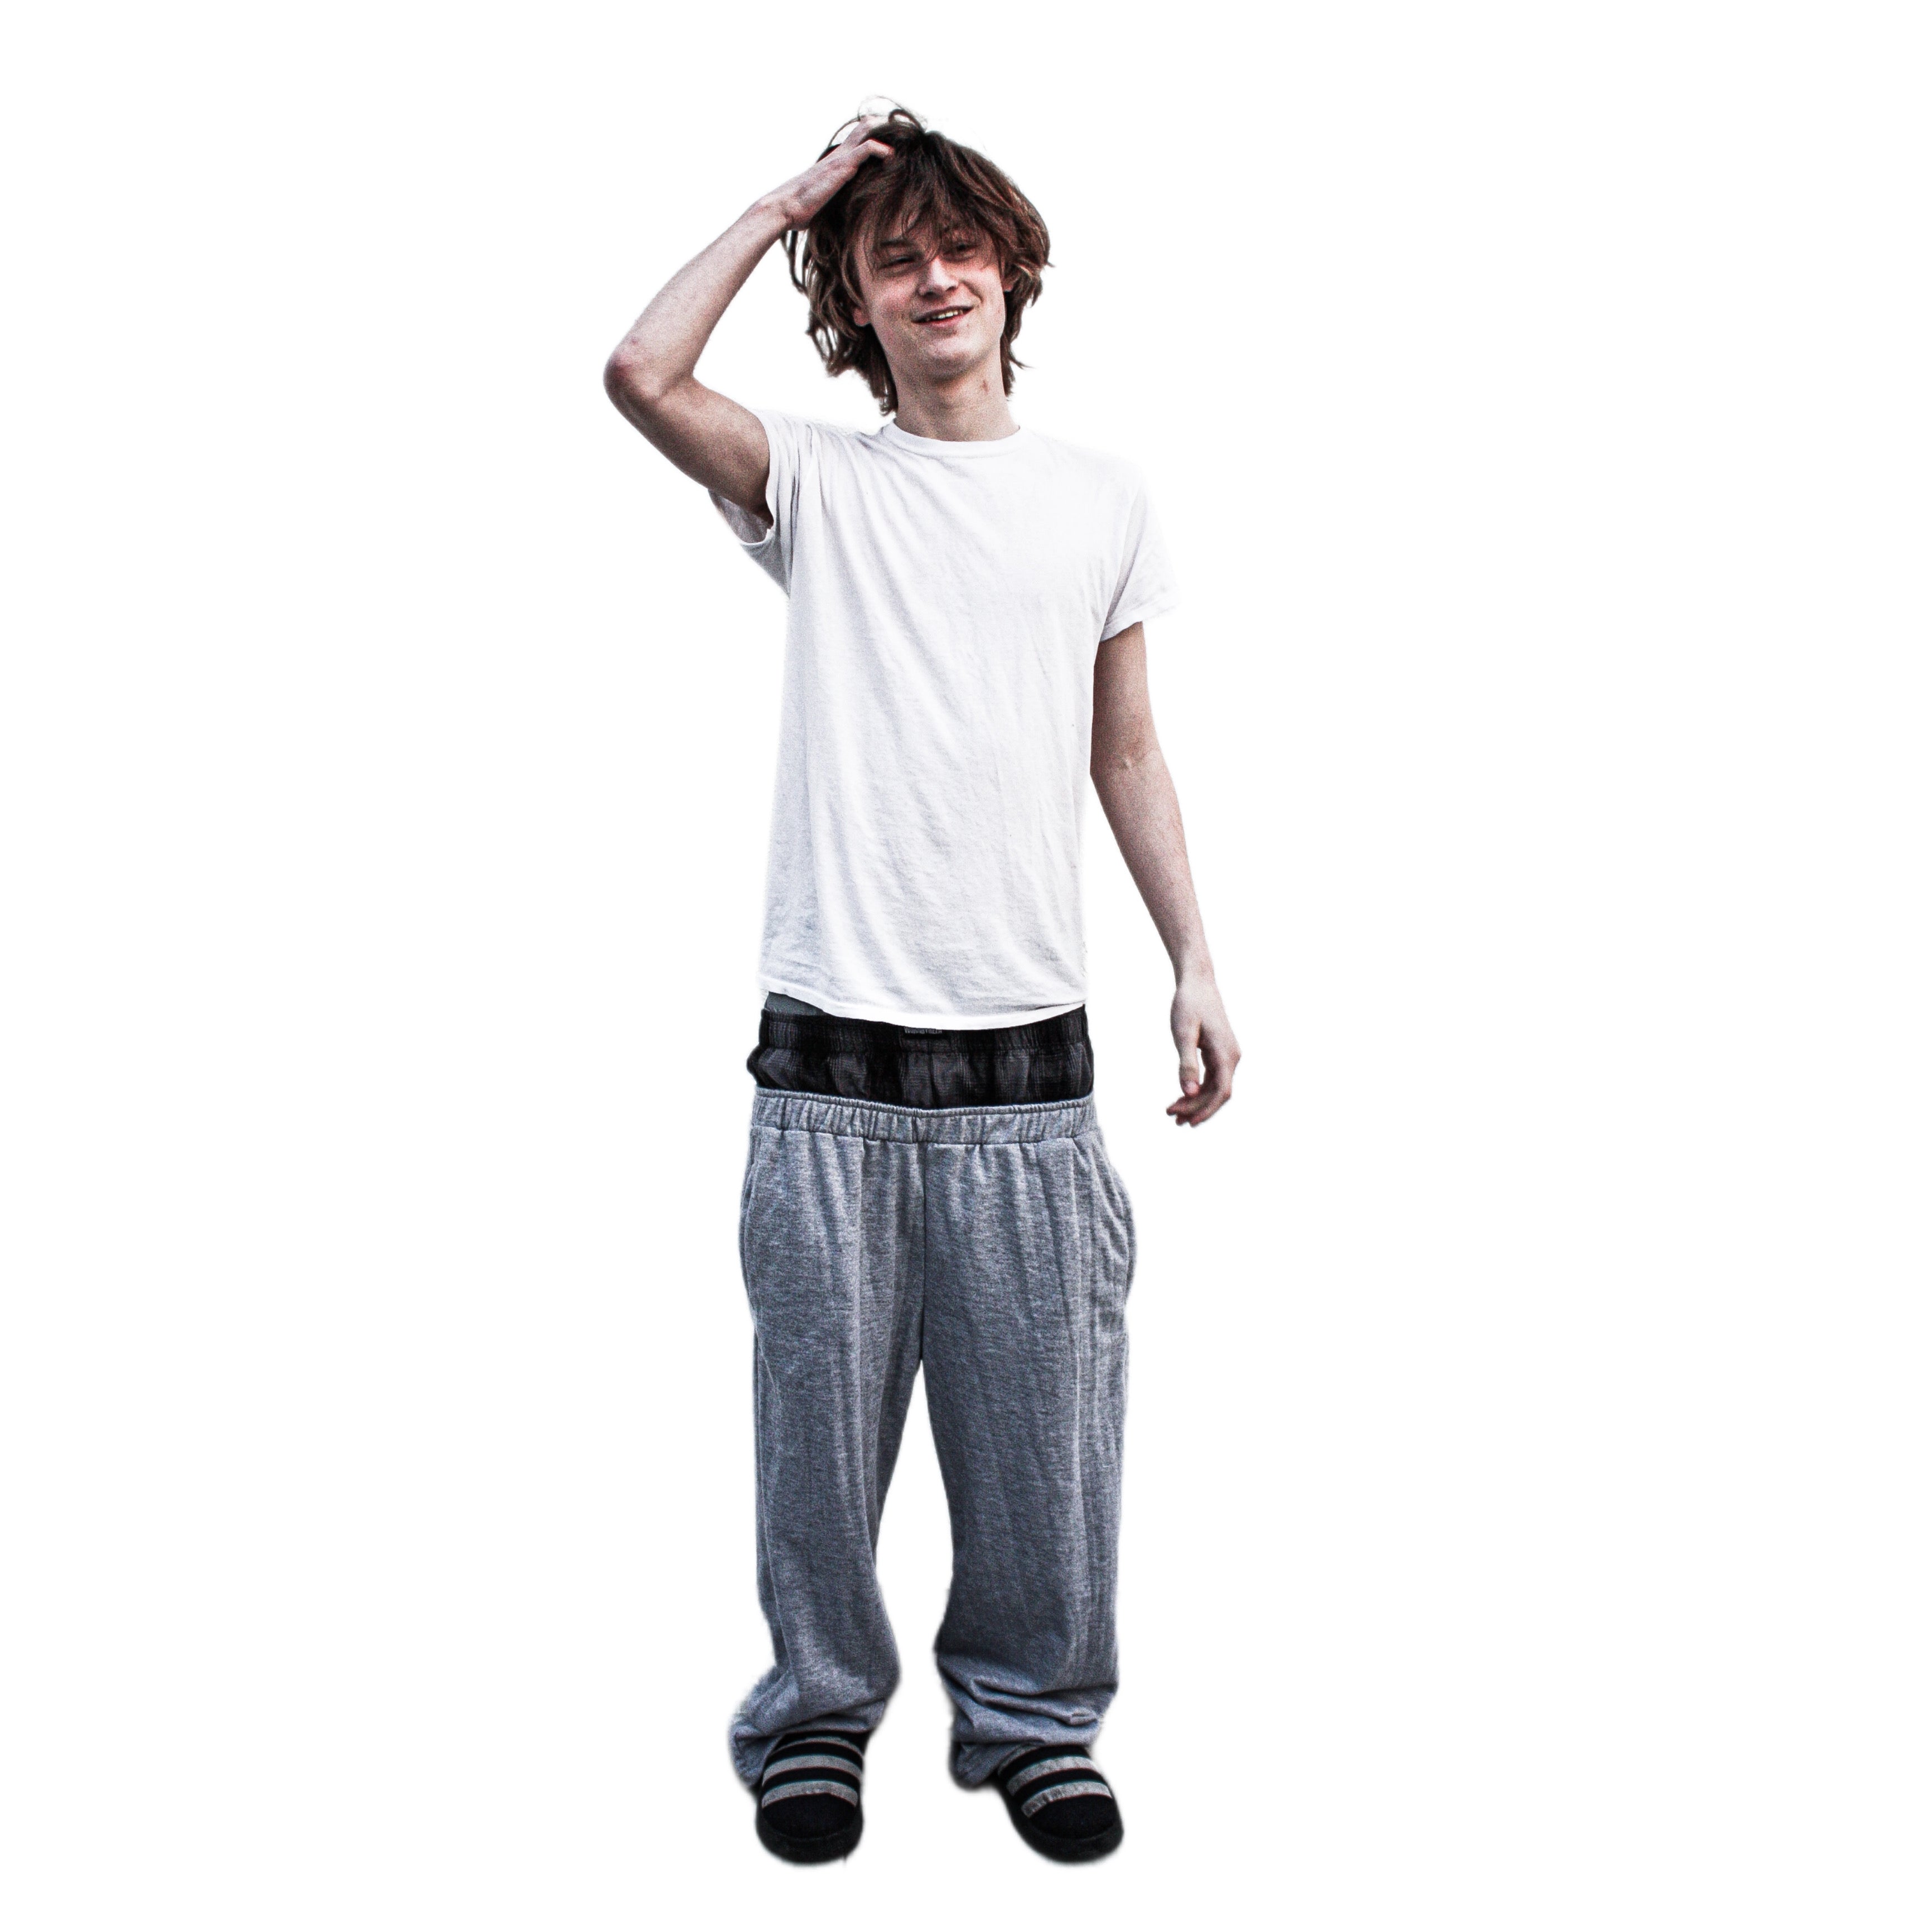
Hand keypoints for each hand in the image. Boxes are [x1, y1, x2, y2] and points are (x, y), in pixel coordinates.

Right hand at [763, 118, 893, 230]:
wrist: (785, 208)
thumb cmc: (800, 211)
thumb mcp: (823, 206)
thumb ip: (835, 204)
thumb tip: (843, 223)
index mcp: (834, 163)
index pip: (856, 142)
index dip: (873, 138)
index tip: (892, 147)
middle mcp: (838, 156)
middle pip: (862, 129)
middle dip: (882, 129)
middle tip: (902, 135)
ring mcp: (840, 159)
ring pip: (867, 132)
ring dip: (886, 135)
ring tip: (904, 141)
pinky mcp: (842, 166)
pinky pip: (867, 149)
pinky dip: (882, 150)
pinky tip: (892, 157)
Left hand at [1167, 970, 1239, 1126]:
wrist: (1197, 982)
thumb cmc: (1188, 1004)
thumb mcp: (1183, 1033)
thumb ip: (1187, 1063)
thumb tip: (1190, 1092)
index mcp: (1226, 1054)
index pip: (1221, 1092)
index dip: (1205, 1110)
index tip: (1187, 1121)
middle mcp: (1232, 1057)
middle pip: (1218, 1093)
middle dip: (1196, 1108)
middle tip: (1171, 1116)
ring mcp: (1228, 1055)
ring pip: (1215, 1087)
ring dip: (1196, 1101)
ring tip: (1173, 1112)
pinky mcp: (1220, 1053)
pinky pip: (1212, 1078)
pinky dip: (1198, 1089)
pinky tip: (1182, 1096)